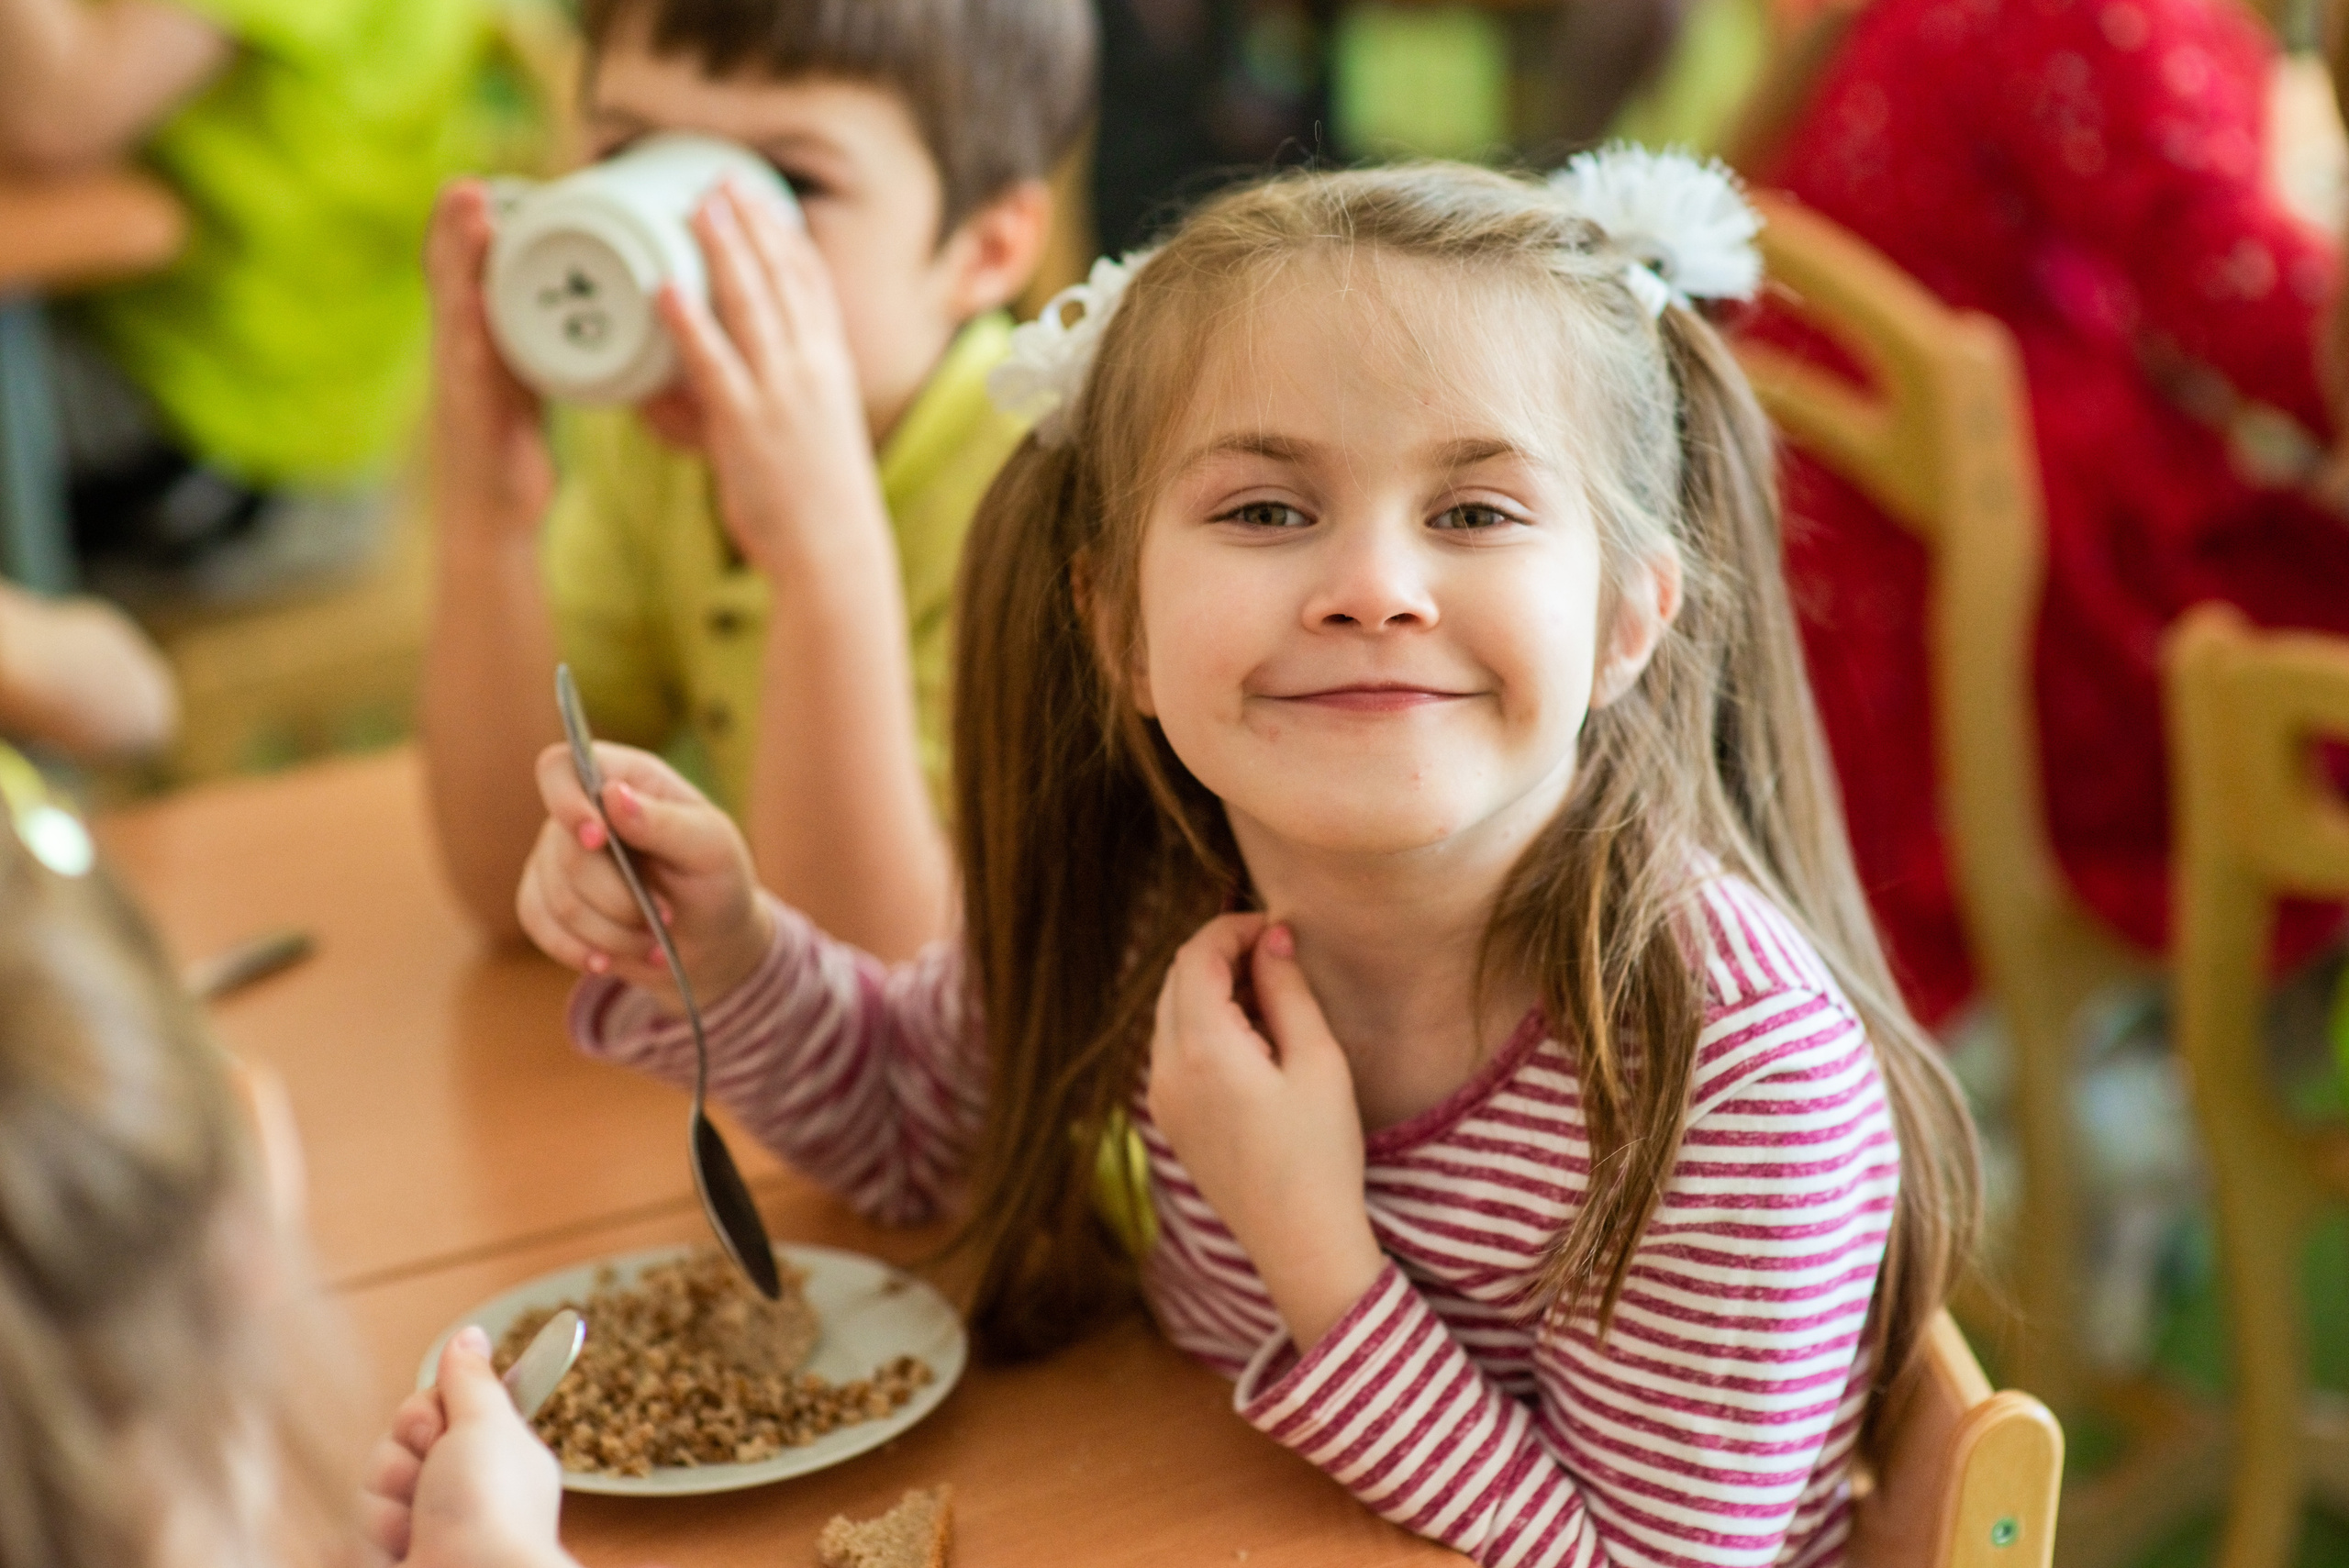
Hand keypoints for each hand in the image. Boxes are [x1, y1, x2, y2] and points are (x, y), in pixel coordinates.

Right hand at [360, 1325, 573, 1567]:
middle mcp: (451, 1492)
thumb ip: (471, 1381)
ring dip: (383, 1514)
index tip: (437, 1430)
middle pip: (387, 1450)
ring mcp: (416, 1533)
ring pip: (363, 1495)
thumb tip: (471, 1336)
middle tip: (429, 1488)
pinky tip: (398, 1559)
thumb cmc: (492, 1510)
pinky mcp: (384, 1562)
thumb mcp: (488, 1426)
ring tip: (417, 1536)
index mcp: (485, 1454)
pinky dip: (366, 1550)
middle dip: (398, 1466)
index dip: (420, 1417)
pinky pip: (345, 1540)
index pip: (424, 1411)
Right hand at [426, 180, 554, 546]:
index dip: (465, 228)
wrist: (491, 514)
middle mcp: (458, 348)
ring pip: (451, 300)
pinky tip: (470, 294)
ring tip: (465, 202)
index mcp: (476, 338)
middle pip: (449, 274)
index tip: (476, 183)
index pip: (465, 272)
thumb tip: (560, 311)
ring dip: (455, 251)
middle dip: (454, 225)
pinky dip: (467, 320)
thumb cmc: (509, 450)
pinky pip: (465, 355)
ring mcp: (457, 375)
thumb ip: (528, 345)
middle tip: (464, 180)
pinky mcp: (467, 406)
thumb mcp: (522, 384)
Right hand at [516, 741, 772, 1003]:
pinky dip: (580, 949)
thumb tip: (613, 794)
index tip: (599, 839)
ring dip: (611, 933)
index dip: (568, 802)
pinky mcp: (544, 901)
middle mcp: (582, 813)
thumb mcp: (712, 848)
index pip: (560, 768)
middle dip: (618, 897)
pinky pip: (539, 924)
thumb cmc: (717, 882)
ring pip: (557, 898)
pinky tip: (610, 960)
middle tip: (664, 915)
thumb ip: (665, 821)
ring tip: (652, 941)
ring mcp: (556, 857)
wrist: (707, 942)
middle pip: (564, 851)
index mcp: (624, 779)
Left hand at [655, 178, 889, 576]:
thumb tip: (725, 387)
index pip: (811, 284)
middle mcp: (811, 369)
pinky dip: (686, 319)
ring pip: (748, 302)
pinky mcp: (743, 423)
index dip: (784, 237)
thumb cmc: (820, 506)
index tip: (761, 200)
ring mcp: (779, 392)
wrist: (834, 554)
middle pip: (779, 276)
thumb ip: (774, 400)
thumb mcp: (811, 437)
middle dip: (749, 222)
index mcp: (831, 368)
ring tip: (693, 204)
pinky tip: (663, 286)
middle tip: (719, 178)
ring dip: (720, 247)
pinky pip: (710, 360)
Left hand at [1147, 916, 1384, 1350]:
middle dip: (1220, 953)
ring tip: (1273, 999)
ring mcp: (1161, 1097)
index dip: (1233, 928)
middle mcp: (1166, 1069)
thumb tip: (1272, 937)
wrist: (1300, 1241)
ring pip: (1172, 1012)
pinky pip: (1174, 1049)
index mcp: (1201, 1049)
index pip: (1196, 956)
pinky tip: (1255, 1041)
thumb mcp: (1317, 1060)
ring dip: (1212, 989)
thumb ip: (1288, 989)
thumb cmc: (1321, 1152)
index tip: (1277, 928)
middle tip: (1277, 956)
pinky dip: (1205, 1025)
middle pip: (1176, 978)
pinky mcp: (1170, 1119)